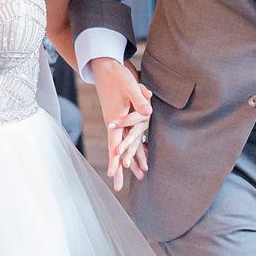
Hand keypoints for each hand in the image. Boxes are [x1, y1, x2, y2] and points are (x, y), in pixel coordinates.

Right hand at [91, 57, 151, 194]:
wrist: (105, 66)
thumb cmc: (117, 75)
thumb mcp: (130, 86)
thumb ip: (140, 100)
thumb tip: (149, 113)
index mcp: (115, 119)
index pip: (114, 144)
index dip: (114, 160)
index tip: (112, 175)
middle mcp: (114, 124)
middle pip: (116, 150)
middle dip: (118, 169)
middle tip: (118, 188)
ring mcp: (117, 122)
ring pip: (122, 146)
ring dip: (129, 161)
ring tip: (138, 176)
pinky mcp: (120, 117)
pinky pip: (126, 137)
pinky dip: (132, 148)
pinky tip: (140, 155)